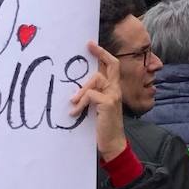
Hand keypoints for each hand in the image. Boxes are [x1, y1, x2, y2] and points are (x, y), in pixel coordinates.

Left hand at [70, 42, 126, 161]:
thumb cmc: (103, 126)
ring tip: (73, 103)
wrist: (112, 144)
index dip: (104, 54)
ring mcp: (113, 96)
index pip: (113, 66)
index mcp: (113, 89)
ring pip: (96, 80)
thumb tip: (77, 89)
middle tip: (88, 46)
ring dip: (81, 91)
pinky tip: (75, 113)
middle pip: (110, 67)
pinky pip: (90, 95)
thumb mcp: (97, 108)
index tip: (92, 44)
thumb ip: (92, 96)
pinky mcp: (108, 103)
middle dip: (100, 54)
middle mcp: (116, 90)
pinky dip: (80, 104)